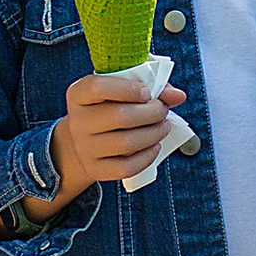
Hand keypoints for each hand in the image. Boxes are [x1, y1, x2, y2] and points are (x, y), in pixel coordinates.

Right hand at [32, 68, 188, 213]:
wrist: (86, 137)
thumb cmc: (109, 105)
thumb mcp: (122, 88)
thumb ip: (152, 86)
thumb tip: (178, 96)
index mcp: (79, 93)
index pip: (99, 88)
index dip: (128, 88)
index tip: (147, 92)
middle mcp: (77, 121)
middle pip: (119, 117)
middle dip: (151, 113)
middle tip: (163, 111)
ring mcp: (84, 148)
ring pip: (126, 143)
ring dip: (153, 134)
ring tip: (164, 126)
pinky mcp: (95, 169)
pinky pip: (125, 167)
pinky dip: (147, 157)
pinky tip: (155, 146)